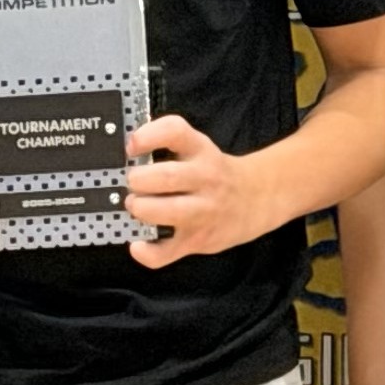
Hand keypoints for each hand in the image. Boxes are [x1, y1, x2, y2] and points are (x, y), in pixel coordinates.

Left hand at [123, 114, 279, 265]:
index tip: (131, 146)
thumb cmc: (215, 173)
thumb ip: (168, 144)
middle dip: (138, 180)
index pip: (175, 132)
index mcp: (201, 151)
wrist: (258, 199)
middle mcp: (205, 179)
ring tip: (136, 205)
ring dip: (141, 208)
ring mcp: (203, 212)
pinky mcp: (197, 240)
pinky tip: (138, 243)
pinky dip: (146, 252)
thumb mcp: (199, 148)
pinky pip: (166, 252)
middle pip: (166, 177)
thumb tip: (127, 149)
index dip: (147, 136)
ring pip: (165, 211)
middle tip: (133, 182)